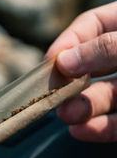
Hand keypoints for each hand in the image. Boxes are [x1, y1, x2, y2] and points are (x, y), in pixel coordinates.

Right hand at [46, 1, 116, 141]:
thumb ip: (107, 47)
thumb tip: (64, 60)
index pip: (92, 26)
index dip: (68, 42)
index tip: (50, 63)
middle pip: (91, 66)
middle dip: (69, 83)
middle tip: (51, 94)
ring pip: (104, 97)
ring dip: (81, 108)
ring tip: (66, 115)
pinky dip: (101, 128)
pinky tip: (84, 131)